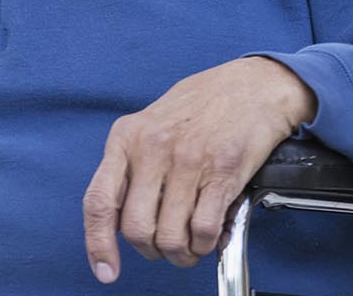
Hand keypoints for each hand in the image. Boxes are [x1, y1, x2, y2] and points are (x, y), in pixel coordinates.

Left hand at [82, 57, 315, 282]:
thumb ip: (133, 164)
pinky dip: (207, 243)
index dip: (98, 244)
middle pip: (136, 229)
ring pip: (170, 237)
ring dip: (183, 252)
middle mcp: (152, 147)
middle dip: (152, 250)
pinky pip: (203, 230)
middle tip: (168, 244)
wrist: (254, 84)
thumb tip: (119, 217)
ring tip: (193, 241)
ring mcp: (186, 160)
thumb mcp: (153, 121)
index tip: (107, 269)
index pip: (99, 201)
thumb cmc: (204, 102)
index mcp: (128, 136)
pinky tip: (213, 231)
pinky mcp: (220, 172)